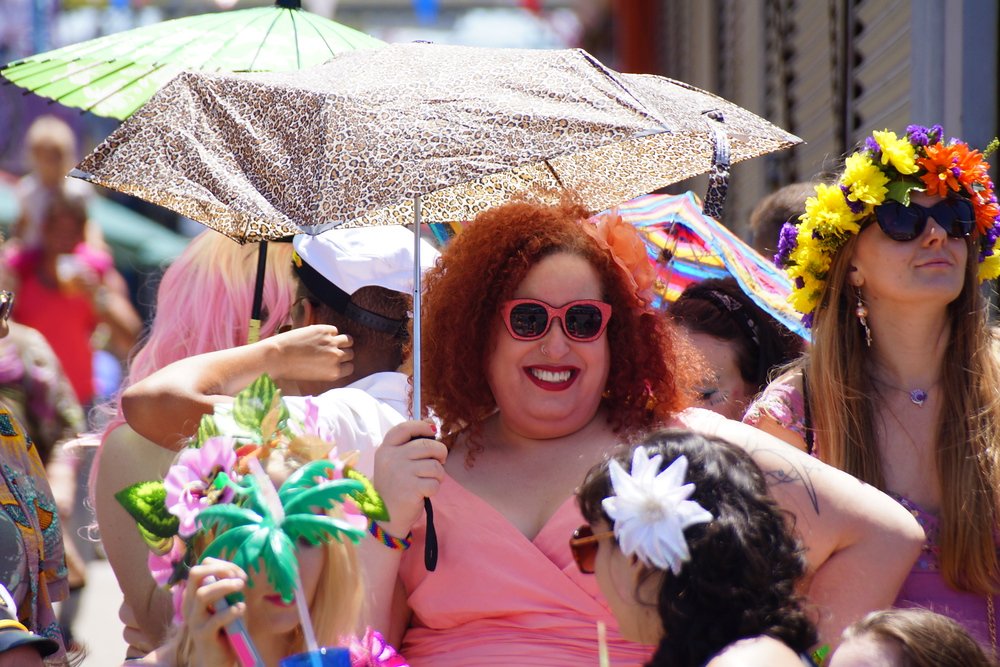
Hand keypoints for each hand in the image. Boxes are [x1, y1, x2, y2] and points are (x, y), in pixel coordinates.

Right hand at [181, 558, 247, 666]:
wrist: (217, 658)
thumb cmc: (225, 628)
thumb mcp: (227, 604)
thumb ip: (228, 589)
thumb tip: (239, 573)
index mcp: (194, 594)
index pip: (201, 568)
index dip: (221, 565)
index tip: (240, 573)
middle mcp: (190, 604)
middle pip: (195, 574)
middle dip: (218, 569)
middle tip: (238, 577)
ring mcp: (195, 619)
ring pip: (202, 594)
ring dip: (224, 586)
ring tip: (241, 586)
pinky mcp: (203, 634)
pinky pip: (215, 619)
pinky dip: (231, 611)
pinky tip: (241, 608)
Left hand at [268, 324, 354, 382]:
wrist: (276, 356)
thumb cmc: (291, 370)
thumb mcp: (314, 377)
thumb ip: (328, 371)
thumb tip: (337, 364)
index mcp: (334, 373)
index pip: (350, 367)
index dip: (344, 364)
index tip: (338, 362)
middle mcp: (335, 357)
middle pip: (350, 354)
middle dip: (343, 352)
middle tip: (333, 351)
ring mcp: (331, 342)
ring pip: (348, 340)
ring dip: (342, 341)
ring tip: (332, 341)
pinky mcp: (323, 330)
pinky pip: (334, 330)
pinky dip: (330, 332)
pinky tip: (320, 335)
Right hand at [374, 420, 447, 535]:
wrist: (385, 516)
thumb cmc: (395, 485)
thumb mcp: (394, 461)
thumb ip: (410, 443)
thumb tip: (432, 423)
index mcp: (386, 449)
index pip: (405, 428)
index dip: (422, 426)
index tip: (432, 430)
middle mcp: (392, 458)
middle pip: (427, 445)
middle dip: (440, 453)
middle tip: (439, 461)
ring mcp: (401, 474)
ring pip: (435, 465)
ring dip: (438, 474)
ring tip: (429, 479)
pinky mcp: (411, 490)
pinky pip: (435, 482)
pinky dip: (435, 488)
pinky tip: (425, 492)